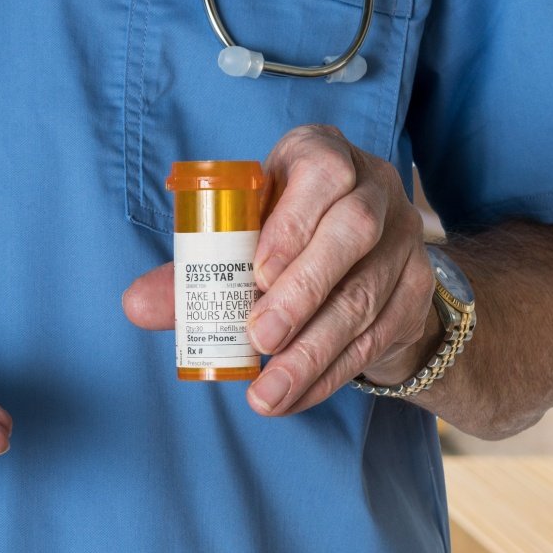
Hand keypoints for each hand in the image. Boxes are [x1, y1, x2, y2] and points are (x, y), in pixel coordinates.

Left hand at [123, 124, 438, 415]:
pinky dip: (329, 374)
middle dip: (302, 292)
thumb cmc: (280, 234)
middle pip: (353, 234)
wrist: (358, 257)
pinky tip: (293, 397)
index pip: (323, 174)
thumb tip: (136, 304)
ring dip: (313, 350)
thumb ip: (191, 268)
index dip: (293, 223)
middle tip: (258, 338)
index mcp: (321, 155)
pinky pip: (376, 338)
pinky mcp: (415, 292)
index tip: (257, 273)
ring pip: (365, 296)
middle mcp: (373, 188)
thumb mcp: (239, 234)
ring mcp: (403, 241)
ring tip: (267, 391)